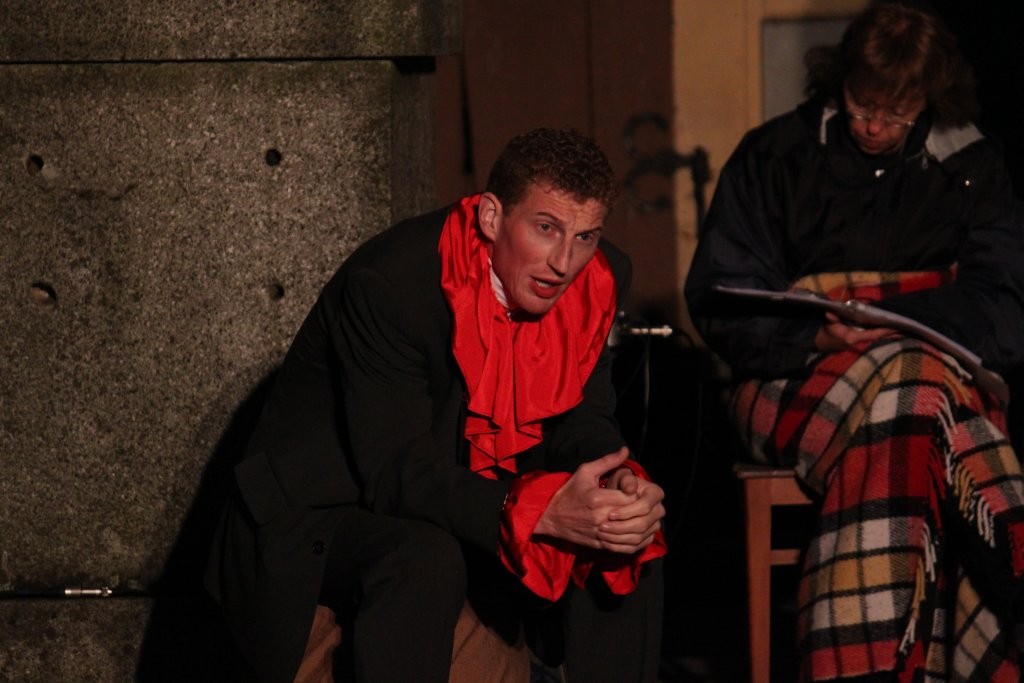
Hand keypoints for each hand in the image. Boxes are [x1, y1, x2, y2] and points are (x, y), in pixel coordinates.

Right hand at [534, 448, 663, 553]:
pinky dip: (632, 539)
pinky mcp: (600, 545)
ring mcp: (600, 533)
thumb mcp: (585, 472)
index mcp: (598, 498)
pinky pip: (624, 545)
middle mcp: (600, 517)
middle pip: (633, 514)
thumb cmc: (568, 492)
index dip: (636, 493)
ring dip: (639, 525)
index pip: (630, 497)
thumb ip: (608, 461)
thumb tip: (625, 450)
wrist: (550, 517)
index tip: (634, 490)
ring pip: (631, 533)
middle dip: (639, 508)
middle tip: (640, 503)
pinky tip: (634, 531)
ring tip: (639, 516)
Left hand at [597, 467, 664, 552]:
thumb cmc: (617, 484)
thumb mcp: (619, 476)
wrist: (617, 498)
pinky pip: (635, 547)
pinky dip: (620, 547)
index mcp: (655, 493)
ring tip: (602, 534)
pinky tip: (606, 543)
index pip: (645, 506)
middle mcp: (658, 510)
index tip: (610, 514)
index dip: (627, 512)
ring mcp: (654, 526)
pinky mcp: (647, 538)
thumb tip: (630, 489)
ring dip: (618, 538)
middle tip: (602, 527)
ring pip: (638, 537)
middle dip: (621, 527)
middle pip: (642, 524)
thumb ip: (625, 478)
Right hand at [814, 312, 894, 351]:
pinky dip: (883, 335)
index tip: (895, 328)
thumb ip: (832, 318)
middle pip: (878, 338)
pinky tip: (892, 333)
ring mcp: (860, 345)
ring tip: (902, 330)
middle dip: (890, 334)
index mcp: (852, 338)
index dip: (884, 331)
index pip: (872, 334)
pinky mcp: (861, 343)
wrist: (824, 341)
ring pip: (877, 339)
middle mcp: (859, 343)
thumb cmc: (828, 331)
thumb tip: (830, 313)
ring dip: (888, 335)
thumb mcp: (829, 323)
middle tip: (905, 329)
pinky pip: (874, 339)